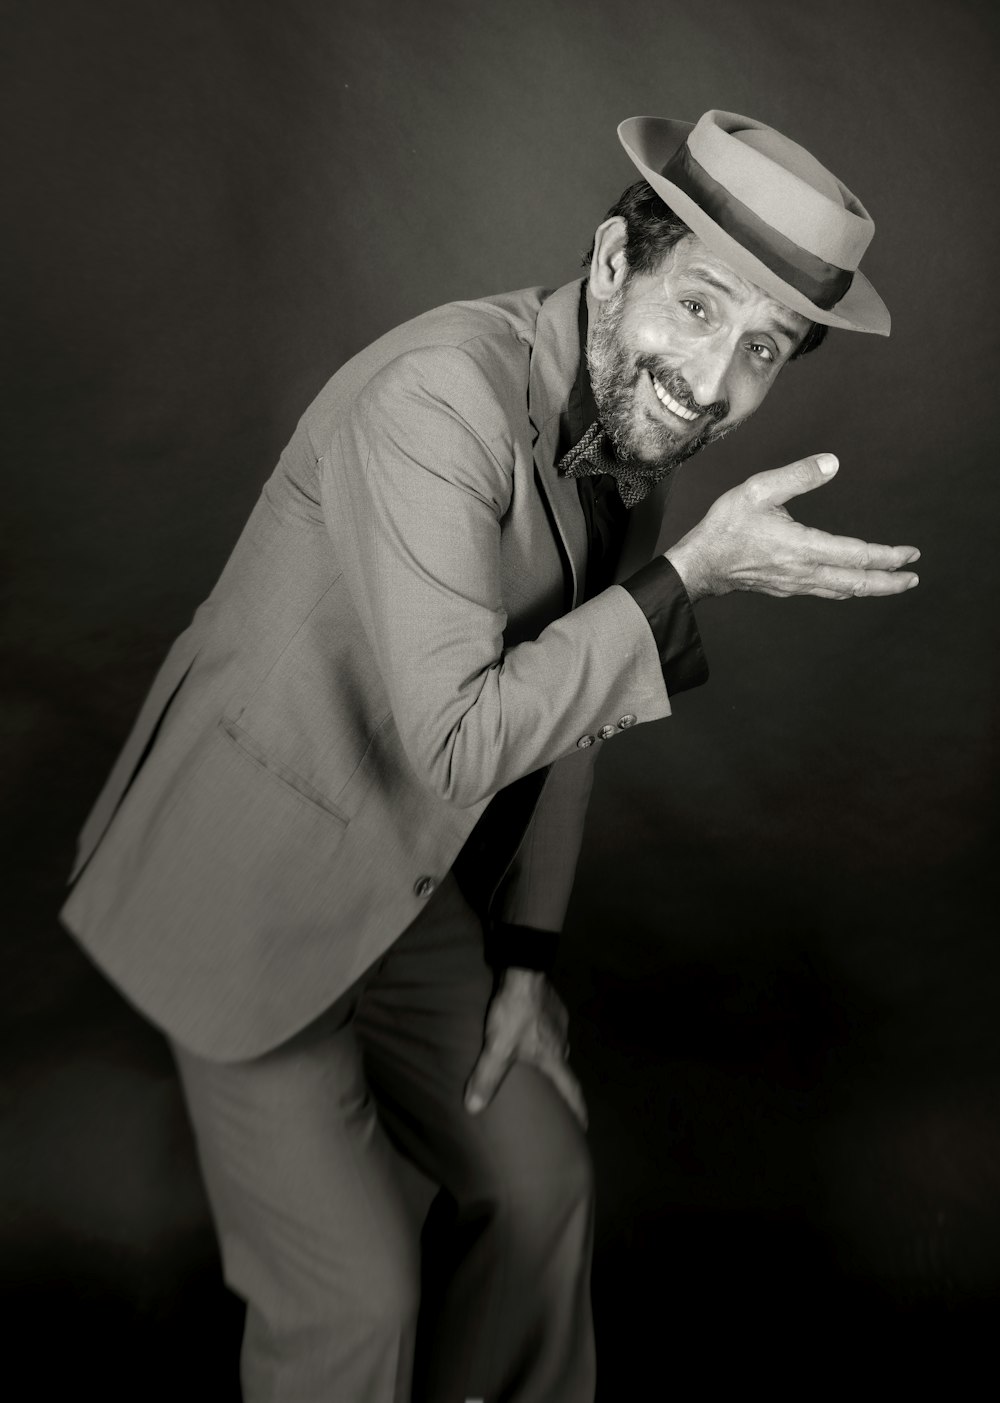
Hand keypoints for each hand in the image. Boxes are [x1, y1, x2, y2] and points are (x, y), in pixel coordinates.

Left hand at [464, 968, 587, 1127]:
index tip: (583, 1128)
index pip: (572, 1091)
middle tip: (549, 1099)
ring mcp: (559, 1024)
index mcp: (554, 1059)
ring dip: (545, 1060)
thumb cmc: (515, 1013)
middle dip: (557, 1086)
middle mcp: (562, 1043)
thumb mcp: (498, 1047)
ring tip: (532, 1067)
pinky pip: (548, 1030)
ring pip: (554, 1048)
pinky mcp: (553, 1007)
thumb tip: (473, 1109)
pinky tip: (527, 1036)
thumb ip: (487, 1077)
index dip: (577, 1111)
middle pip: (562, 1070)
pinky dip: (540, 1039)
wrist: (524, 971)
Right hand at [664, 453, 919, 602]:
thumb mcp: (758, 490)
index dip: (886, 556)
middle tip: (912, 577)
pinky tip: (851, 585)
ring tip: (892, 583)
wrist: (700, 565)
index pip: (856, 555)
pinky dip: (847, 589)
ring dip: (871, 588)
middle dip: (888, 582)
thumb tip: (832, 463)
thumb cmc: (725, 527)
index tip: (909, 553)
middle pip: (857, 583)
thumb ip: (797, 476)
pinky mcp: (787, 588)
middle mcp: (804, 571)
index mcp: (802, 547)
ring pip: (843, 591)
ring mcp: (796, 584)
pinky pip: (826, 592)